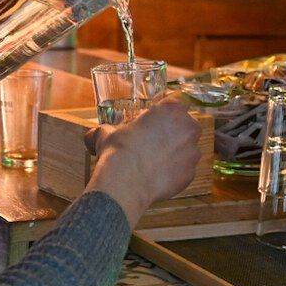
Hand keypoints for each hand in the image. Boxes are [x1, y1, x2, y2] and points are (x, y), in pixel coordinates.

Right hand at [86, 95, 202, 225]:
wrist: (125, 183)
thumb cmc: (118, 151)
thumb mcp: (106, 133)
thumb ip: (106, 129)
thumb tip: (93, 134)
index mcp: (172, 109)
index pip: (178, 102)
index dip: (168, 111)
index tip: (159, 119)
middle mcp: (188, 127)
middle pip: (187, 125)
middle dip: (175, 132)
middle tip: (156, 141)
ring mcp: (192, 152)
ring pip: (188, 149)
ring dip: (176, 153)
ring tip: (155, 162)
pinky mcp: (191, 173)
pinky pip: (185, 169)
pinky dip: (175, 172)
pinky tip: (158, 176)